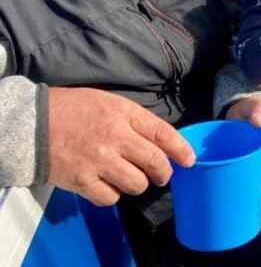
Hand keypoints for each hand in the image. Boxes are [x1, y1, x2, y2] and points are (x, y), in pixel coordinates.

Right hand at [47, 87, 194, 205]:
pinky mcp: (82, 181)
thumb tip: (159, 140)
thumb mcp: (109, 103)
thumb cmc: (73, 109)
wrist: (31, 124)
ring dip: (139, 183)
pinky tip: (109, 185)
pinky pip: (111, 197)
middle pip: (155, 162)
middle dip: (165, 172)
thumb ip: (134, 120)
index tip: (188, 160)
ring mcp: (99, 161)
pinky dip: (114, 195)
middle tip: (163, 175)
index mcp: (124, 114)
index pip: (163, 133)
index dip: (181, 149)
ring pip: (137, 183)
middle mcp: (115, 137)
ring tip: (132, 178)